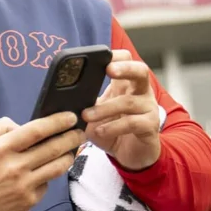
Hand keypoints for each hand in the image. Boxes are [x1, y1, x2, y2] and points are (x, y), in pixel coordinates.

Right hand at [0, 113, 85, 210]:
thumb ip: (1, 127)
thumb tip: (24, 126)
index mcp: (2, 148)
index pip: (37, 130)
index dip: (58, 122)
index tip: (71, 117)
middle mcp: (15, 166)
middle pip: (54, 148)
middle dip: (72, 137)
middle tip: (79, 133)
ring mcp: (24, 185)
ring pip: (58, 167)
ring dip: (68, 156)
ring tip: (69, 151)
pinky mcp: (29, 201)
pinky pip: (46, 185)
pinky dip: (47, 177)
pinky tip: (43, 173)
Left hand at [82, 49, 160, 170]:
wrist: (130, 154)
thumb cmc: (111, 129)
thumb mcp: (94, 115)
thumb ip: (84, 104)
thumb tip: (60, 99)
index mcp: (126, 84)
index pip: (127, 60)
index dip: (116, 56)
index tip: (101, 57)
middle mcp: (141, 92)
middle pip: (140, 71)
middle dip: (125, 68)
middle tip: (108, 70)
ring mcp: (148, 109)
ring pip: (129, 102)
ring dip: (104, 108)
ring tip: (86, 116)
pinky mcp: (149, 127)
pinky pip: (133, 123)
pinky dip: (113, 127)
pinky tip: (100, 131)